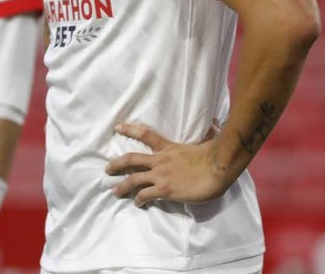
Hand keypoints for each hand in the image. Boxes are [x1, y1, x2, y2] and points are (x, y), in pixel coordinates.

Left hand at [105, 123, 233, 206]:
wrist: (218, 168)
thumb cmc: (213, 155)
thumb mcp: (206, 140)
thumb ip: (205, 133)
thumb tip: (214, 121)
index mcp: (169, 147)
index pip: (146, 135)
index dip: (130, 130)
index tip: (117, 127)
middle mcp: (160, 160)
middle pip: (132, 159)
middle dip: (117, 164)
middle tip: (107, 169)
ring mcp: (161, 175)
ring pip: (133, 179)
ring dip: (122, 186)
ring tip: (115, 192)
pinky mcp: (165, 189)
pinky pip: (146, 195)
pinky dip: (139, 199)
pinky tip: (137, 203)